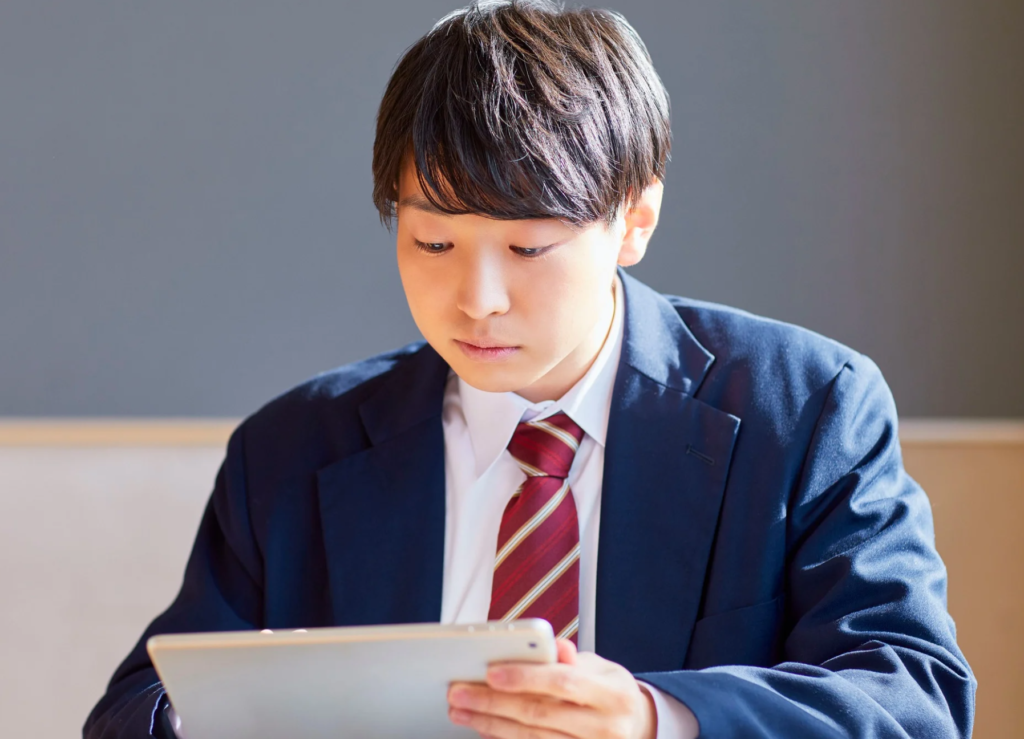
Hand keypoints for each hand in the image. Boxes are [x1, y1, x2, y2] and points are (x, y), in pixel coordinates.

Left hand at [447, 638, 657, 738]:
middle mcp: (604, 728)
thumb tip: (553, 646)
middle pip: (539, 715)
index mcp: (613, 695)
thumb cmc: (610, 692)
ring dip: (490, 725)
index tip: (490, 672)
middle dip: (493, 703)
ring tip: (462, 711)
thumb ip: (572, 659)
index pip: (563, 683)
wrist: (635, 729)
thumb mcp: (601, 668)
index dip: (525, 677)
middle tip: (460, 693)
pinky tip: (484, 729)